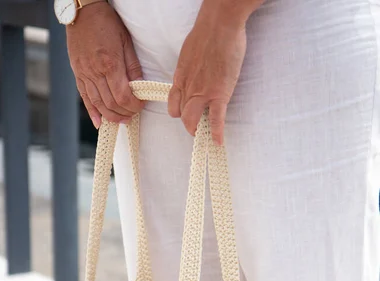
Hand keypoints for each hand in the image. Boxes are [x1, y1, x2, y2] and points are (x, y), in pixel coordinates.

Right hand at [66, 2, 144, 128]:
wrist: (82, 11)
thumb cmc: (106, 23)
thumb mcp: (126, 41)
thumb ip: (133, 67)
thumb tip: (140, 87)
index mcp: (110, 63)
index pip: (123, 96)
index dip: (134, 105)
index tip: (141, 105)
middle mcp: (95, 72)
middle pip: (111, 103)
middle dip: (125, 112)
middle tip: (133, 114)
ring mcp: (84, 74)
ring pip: (98, 104)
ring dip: (111, 116)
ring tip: (122, 120)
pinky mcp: (78, 74)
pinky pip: (84, 97)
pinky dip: (92, 112)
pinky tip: (100, 122)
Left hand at [168, 1, 247, 144]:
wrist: (219, 26)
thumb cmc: (207, 34)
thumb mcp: (190, 53)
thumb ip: (191, 67)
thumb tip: (196, 70)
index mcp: (181, 77)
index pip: (173, 103)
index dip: (178, 112)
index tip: (185, 115)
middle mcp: (187, 88)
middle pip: (181, 115)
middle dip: (188, 124)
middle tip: (196, 128)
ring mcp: (202, 93)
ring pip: (192, 120)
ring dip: (196, 130)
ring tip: (203, 136)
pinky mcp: (218, 94)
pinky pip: (215, 120)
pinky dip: (216, 133)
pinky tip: (218, 142)